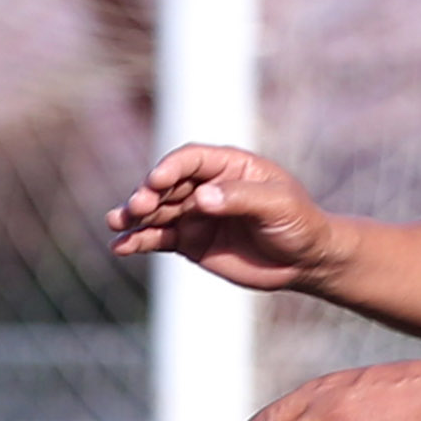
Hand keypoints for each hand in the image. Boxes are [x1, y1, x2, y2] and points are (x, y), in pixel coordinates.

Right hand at [107, 145, 349, 293]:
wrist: (305, 261)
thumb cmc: (299, 223)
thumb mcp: (278, 206)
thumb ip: (240, 199)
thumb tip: (201, 198)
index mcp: (229, 165)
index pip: (192, 159)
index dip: (171, 167)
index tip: (156, 181)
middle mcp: (206, 185)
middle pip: (167, 184)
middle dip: (148, 194)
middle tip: (137, 206)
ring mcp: (195, 213)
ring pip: (157, 211)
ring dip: (134, 216)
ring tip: (116, 224)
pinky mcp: (189, 241)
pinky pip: (158, 238)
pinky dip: (138, 241)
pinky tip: (121, 246)